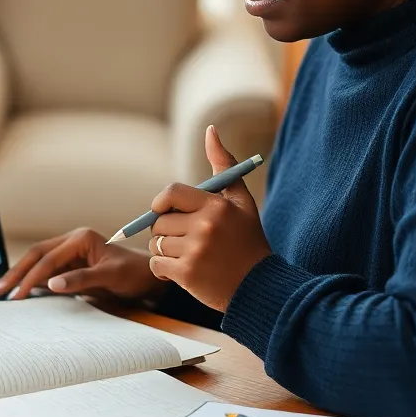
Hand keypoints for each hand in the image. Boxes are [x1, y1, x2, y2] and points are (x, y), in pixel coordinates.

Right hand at [0, 228, 165, 301]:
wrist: (149, 280)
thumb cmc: (134, 274)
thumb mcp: (110, 276)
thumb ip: (81, 279)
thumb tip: (51, 285)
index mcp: (80, 238)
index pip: (48, 258)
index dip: (31, 277)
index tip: (18, 295)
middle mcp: (72, 243)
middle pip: (35, 255)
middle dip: (17, 273)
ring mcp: (70, 254)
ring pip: (37, 263)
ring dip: (21, 276)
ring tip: (3, 292)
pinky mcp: (70, 267)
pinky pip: (46, 272)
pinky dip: (32, 281)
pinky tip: (20, 291)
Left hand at [147, 125, 270, 311]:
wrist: (259, 286)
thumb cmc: (247, 239)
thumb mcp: (241, 200)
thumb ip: (224, 165)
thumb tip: (210, 130)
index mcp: (216, 206)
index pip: (171, 193)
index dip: (161, 202)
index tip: (163, 210)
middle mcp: (205, 226)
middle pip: (159, 221)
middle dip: (165, 230)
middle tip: (183, 238)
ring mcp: (195, 251)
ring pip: (156, 244)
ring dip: (164, 251)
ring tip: (186, 255)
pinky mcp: (187, 274)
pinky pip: (156, 264)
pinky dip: (162, 269)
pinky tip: (180, 271)